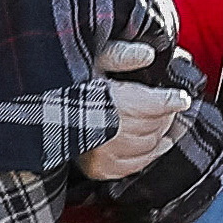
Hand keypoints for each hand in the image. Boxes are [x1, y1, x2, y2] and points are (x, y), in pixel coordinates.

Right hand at [79, 39, 195, 183]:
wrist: (40, 113)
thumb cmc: (67, 83)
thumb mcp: (92, 59)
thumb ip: (121, 55)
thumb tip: (148, 54)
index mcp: (113, 103)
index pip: (157, 104)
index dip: (173, 100)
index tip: (182, 98)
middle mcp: (112, 132)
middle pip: (156, 125)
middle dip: (167, 114)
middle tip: (169, 105)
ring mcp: (106, 154)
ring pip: (150, 145)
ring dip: (161, 133)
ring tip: (163, 121)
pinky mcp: (101, 169)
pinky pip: (137, 165)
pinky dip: (152, 155)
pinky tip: (159, 144)